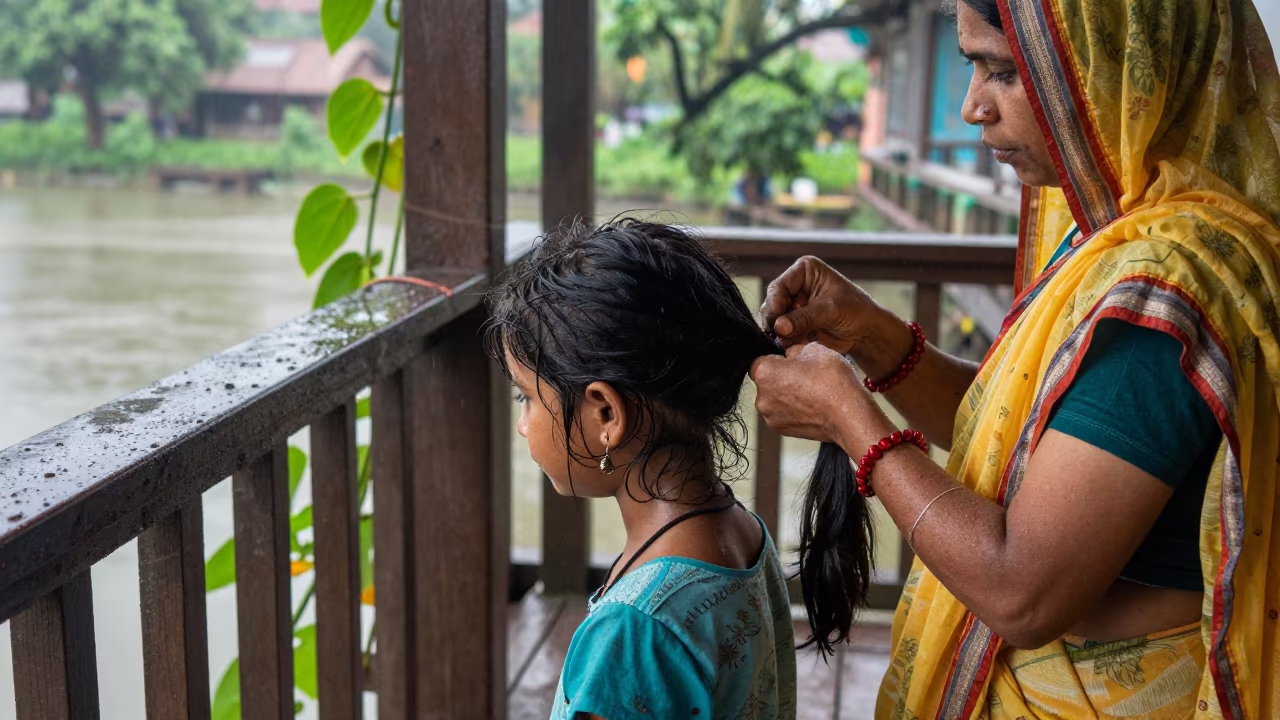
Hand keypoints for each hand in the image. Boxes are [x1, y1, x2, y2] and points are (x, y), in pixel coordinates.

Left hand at [750, 343, 893, 449]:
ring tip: (813, 392)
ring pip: (775, 399)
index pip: (761, 359)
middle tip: (807, 376)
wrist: (849, 415)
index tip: (794, 361)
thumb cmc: (832, 381)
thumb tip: (790, 354)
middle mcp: (761, 397)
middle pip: (767, 382)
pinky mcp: (782, 430)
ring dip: (788, 394)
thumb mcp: (815, 348)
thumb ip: (795, 349)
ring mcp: (771, 417)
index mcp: (764, 373)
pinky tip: (813, 405)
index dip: (778, 358)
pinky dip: (794, 409)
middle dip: (783, 377)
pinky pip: (784, 414)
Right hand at [760, 256, 878, 353]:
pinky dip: (784, 340)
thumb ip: (803, 318)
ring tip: (788, 341)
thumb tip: (779, 327)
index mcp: (804, 271)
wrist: (866, 332)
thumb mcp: (830, 310)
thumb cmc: (855, 311)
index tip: (777, 321)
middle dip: (774, 320)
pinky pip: (781, 333)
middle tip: (777, 334)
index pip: (779, 286)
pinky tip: (792, 345)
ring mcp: (793, 306)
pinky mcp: (794, 324)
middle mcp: (795, 286)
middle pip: (772, 303)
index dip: (775, 304)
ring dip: (778, 332)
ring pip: (773, 319)